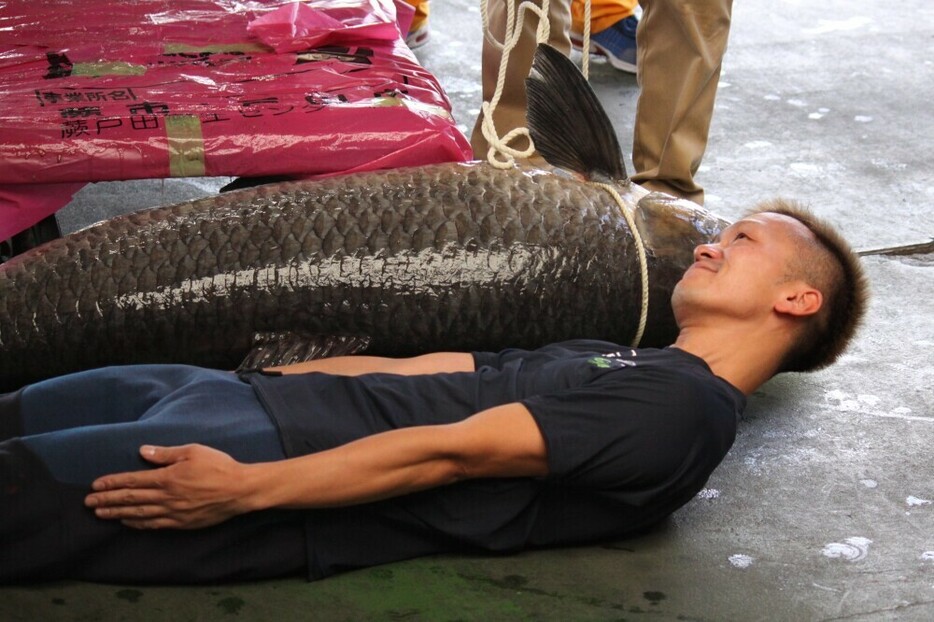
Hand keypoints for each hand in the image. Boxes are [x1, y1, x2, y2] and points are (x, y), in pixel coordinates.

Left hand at [85, 444, 252, 529]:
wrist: (240, 490)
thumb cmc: (218, 466)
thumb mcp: (193, 451)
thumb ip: (166, 454)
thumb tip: (142, 452)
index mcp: (167, 478)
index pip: (133, 481)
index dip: (112, 483)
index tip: (95, 484)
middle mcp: (166, 497)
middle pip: (131, 499)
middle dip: (107, 500)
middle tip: (88, 502)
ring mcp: (173, 513)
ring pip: (138, 514)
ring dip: (117, 514)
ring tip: (100, 514)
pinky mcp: (181, 523)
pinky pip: (154, 525)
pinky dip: (137, 524)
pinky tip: (127, 523)